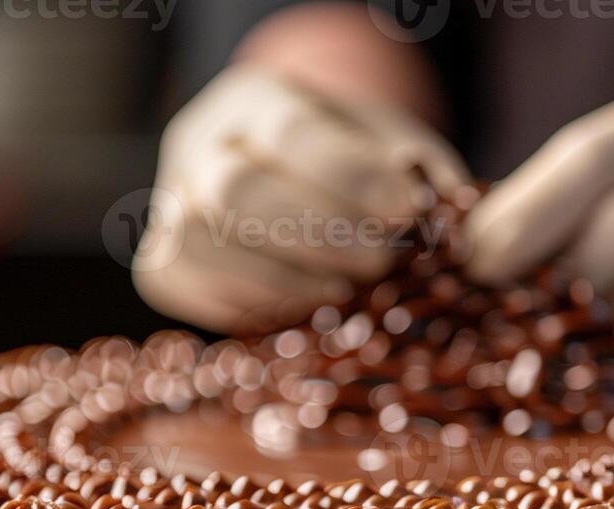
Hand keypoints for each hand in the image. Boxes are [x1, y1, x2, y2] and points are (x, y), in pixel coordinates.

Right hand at [133, 65, 468, 333]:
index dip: (349, 178)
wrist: (280, 175)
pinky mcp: (159, 260)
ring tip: (342, 289)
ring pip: (200, 241)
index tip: (406, 210)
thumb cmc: (345, 159)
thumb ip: (418, 171)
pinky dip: (246, 301)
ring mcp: (168, 201)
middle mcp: (197, 143)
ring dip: (281, 277)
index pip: (290, 134)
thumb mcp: (387, 143)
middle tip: (380, 262)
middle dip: (318, 235)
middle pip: (236, 191)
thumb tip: (453, 220)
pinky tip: (298, 305)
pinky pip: (185, 283)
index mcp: (255, 98)